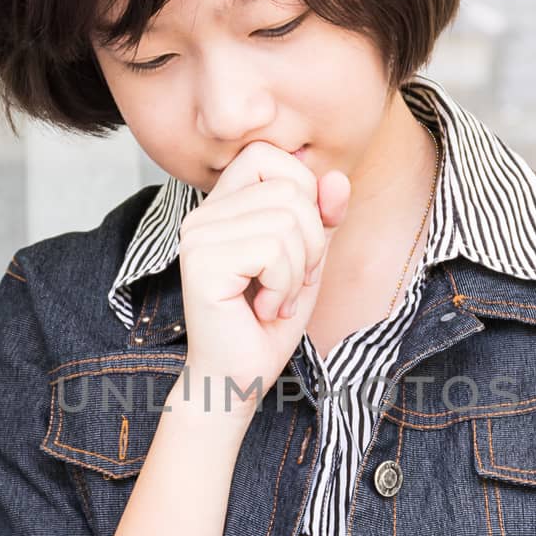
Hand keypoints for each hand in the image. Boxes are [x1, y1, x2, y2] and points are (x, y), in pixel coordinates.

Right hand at [177, 140, 350, 413]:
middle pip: (289, 190)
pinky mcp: (201, 263)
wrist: (238, 379)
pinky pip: (272, 251)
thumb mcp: (308, 260)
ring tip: (275, 298)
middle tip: (289, 282)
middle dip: (311, 242)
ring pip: (286, 222)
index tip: (299, 245)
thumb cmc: (268, 322)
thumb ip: (322, 217)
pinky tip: (263, 309)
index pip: (268, 156)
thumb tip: (338, 177)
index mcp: (222, 206)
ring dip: (298, 271)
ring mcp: (197, 236)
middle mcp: (203, 215)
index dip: (303, 194)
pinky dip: (284, 286)